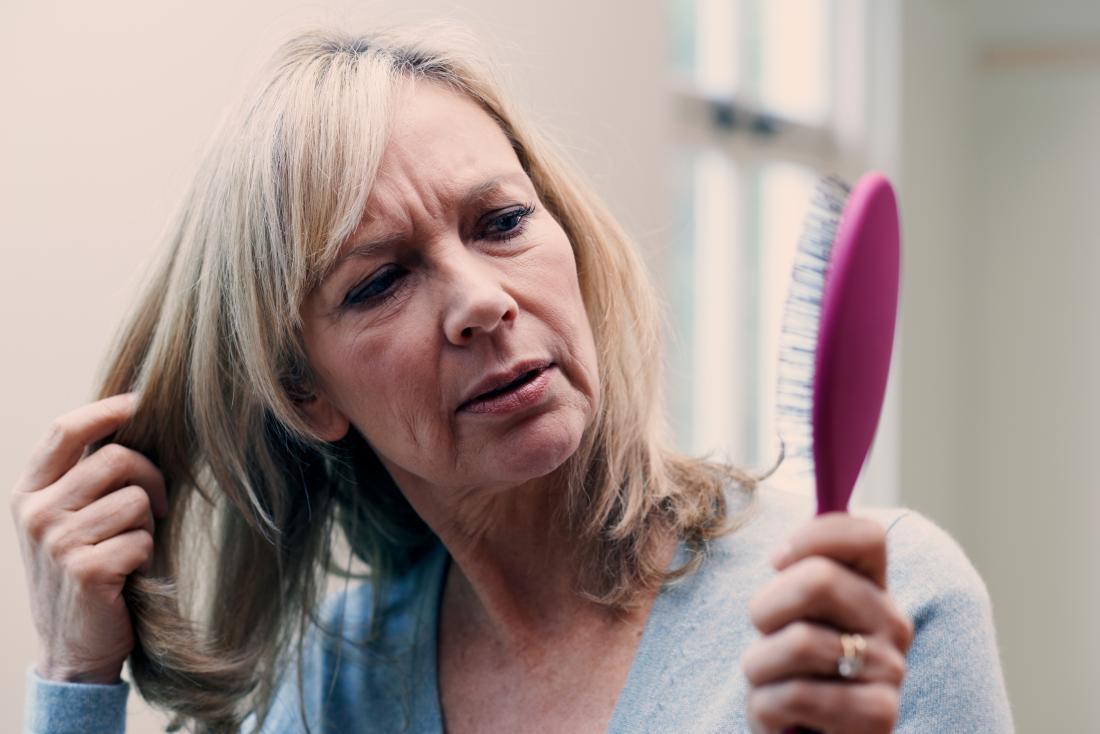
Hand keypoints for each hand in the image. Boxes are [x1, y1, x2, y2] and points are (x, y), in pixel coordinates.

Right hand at [8, 393, 167, 683]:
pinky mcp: (84, 570)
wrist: (72, 646)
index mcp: (29, 492)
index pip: (65, 430)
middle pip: (115, 458)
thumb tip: (133, 418)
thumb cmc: (84, 571)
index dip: (106, 410)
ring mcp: (56, 542)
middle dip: (150, 477)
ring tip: (130, 547)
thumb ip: (85, 477)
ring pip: (134, 499)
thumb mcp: (68, 520)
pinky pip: (141, 539)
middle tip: (155, 506)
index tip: (139, 403)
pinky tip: (128, 573)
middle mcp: (36, 513)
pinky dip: (146, 554)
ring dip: (147, 523)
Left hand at [741, 513, 913, 732]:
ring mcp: (891, 671)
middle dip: (767, 608)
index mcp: (872, 589)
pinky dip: (766, 708)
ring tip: (771, 683)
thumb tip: (787, 548)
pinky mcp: (880, 717)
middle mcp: (892, 623)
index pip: (866, 534)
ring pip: (798, 641)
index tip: (777, 560)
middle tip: (766, 636)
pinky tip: (782, 717)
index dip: (814, 536)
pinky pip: (795, 695)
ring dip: (760, 667)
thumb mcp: (789, 617)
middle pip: (819, 579)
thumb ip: (798, 573)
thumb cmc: (791, 674)